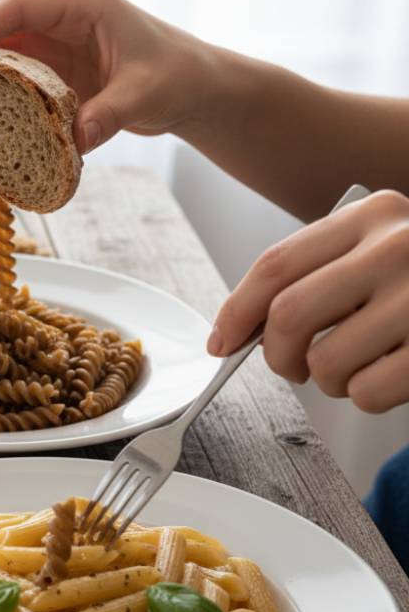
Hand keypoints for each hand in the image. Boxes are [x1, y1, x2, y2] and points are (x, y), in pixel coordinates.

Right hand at [0, 0, 218, 152]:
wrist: (192, 85)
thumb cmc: (175, 76)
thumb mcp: (143, 96)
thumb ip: (107, 115)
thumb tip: (72, 140)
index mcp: (80, 3)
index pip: (13, 6)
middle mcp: (58, 13)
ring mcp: (49, 37)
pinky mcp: (47, 63)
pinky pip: (5, 67)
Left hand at [209, 190, 408, 413]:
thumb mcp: (375, 248)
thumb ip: (313, 274)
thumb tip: (232, 334)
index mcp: (372, 215)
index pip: (275, 266)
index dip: (236, 313)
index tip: (221, 344)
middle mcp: (399, 246)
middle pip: (290, 316)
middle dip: (277, 355)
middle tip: (293, 364)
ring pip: (327, 363)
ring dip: (329, 380)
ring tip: (357, 365)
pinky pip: (369, 391)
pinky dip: (366, 396)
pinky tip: (390, 375)